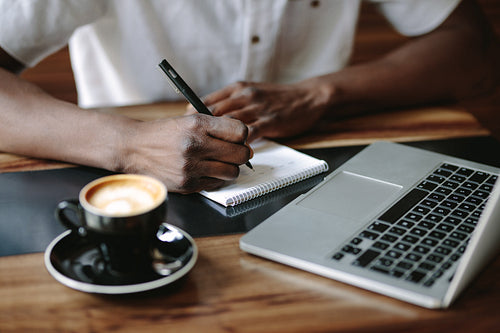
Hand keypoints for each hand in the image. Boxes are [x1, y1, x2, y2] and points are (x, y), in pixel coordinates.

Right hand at [119, 114, 250, 192]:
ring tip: (219, 162)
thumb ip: (216, 127)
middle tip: (233, 152)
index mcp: (197, 124)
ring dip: (229, 168)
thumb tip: (244, 139)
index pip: (240, 131)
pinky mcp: (187, 184)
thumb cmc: (163, 134)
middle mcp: (195, 145)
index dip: (241, 135)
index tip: (237, 138)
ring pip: (232, 172)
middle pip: (241, 154)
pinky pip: (216, 184)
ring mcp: (191, 167)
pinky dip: (215, 178)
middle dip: (241, 153)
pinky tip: (205, 171)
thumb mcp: (188, 120)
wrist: (133, 148)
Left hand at [193, 80, 331, 141]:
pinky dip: (238, 146)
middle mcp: (244, 96)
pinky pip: (248, 135)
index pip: (206, 101)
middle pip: (213, 113)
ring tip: (209, 154)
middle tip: (193, 145)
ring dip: (218, 140)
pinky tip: (233, 155)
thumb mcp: (251, 92)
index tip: (187, 130)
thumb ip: (232, 102)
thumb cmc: (277, 98)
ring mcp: (256, 108)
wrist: (307, 96)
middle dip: (201, 131)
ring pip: (227, 125)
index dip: (193, 116)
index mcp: (237, 88)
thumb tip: (209, 117)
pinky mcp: (269, 121)